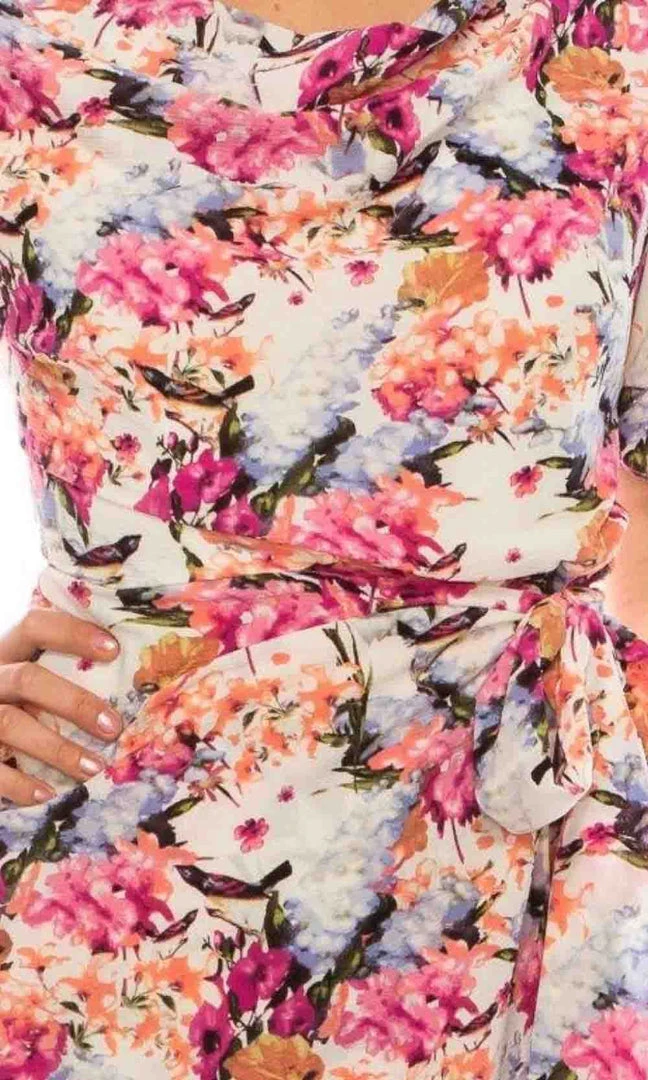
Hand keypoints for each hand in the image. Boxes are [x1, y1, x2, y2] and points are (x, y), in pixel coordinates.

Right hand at [0, 608, 122, 806]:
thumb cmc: (16, 705)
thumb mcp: (29, 683)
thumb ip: (60, 672)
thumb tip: (135, 677)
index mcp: (6, 652)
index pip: (33, 626)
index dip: (72, 632)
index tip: (114, 649)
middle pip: (26, 679)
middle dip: (73, 701)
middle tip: (113, 726)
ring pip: (11, 723)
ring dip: (57, 749)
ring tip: (94, 768)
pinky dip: (20, 783)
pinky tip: (49, 794)